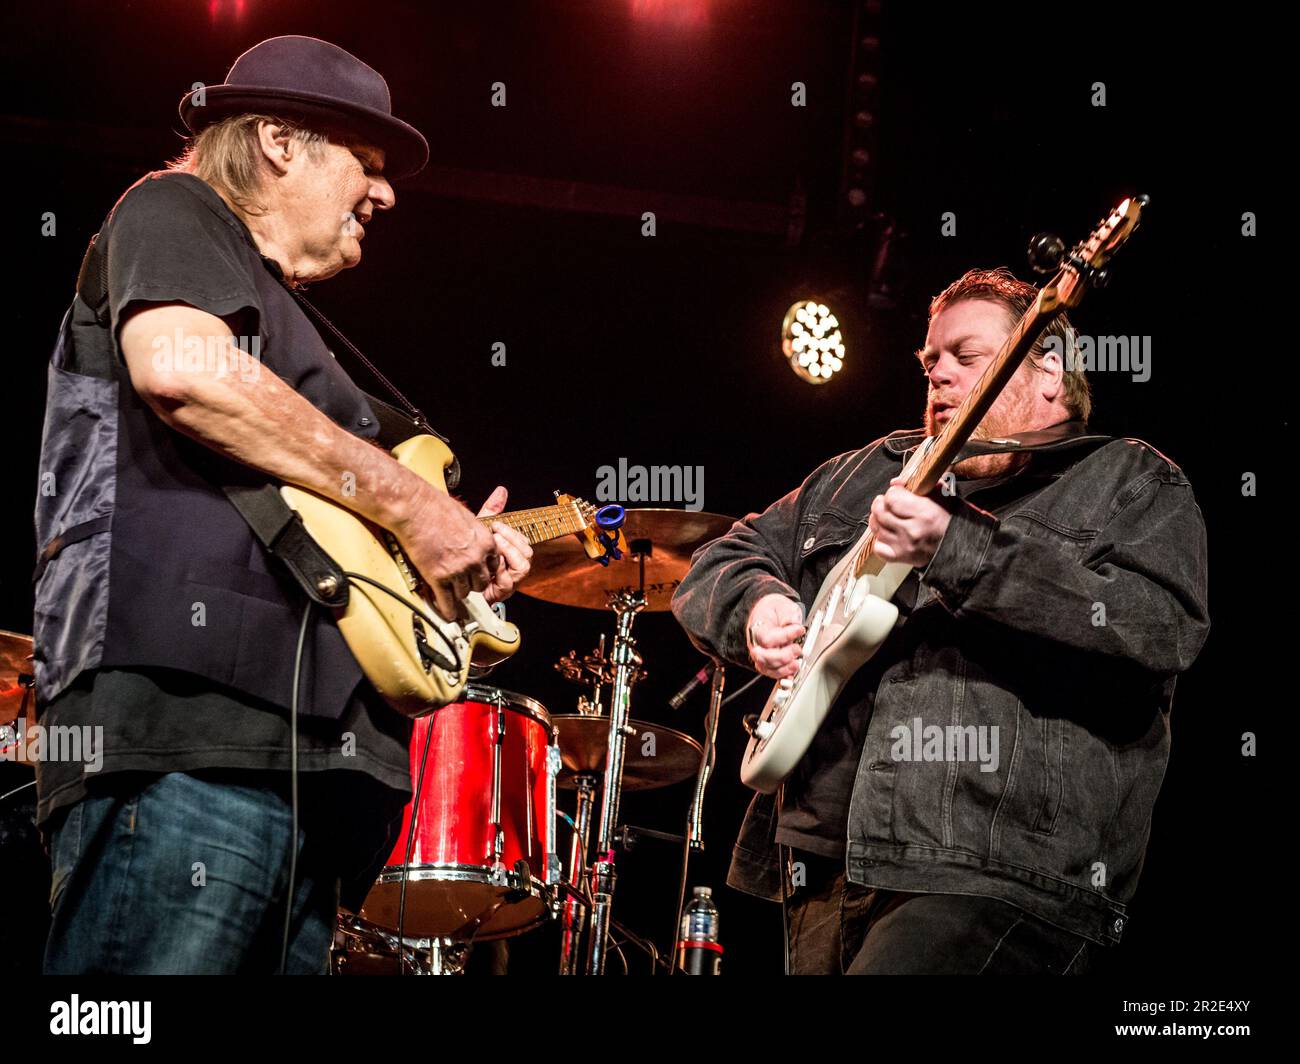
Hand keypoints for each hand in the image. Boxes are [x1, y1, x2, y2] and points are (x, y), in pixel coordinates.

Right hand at [392, 488, 498, 620]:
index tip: (477, 573)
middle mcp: (475, 558)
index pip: (493, 567)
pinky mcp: (438, 577)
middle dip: (472, 583)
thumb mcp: (468, 517)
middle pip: (481, 583)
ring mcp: (458, 570)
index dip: (483, 570)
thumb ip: (475, 534)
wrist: (415, 509)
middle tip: (463, 582)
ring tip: (451, 591)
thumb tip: (476, 541)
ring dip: (457, 592)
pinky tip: (448, 613)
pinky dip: (448, 610)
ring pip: (464, 593)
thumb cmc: (437, 507)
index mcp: (486, 542)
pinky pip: (447, 601)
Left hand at [475, 486, 532, 604]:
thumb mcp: (478, 530)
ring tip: (492, 548)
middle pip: (527, 554)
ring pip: (522, 568)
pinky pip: (508, 582)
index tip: (496, 525)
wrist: (450, 576)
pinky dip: (499, 571)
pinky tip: (487, 565)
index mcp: (511, 552)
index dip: (512, 533)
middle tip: (494, 536)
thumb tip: (501, 490)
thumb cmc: (465, 554)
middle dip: (511, 542)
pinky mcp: (500, 593)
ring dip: (508, 555)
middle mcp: (513, 567)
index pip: (524, 541)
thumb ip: (491, 511)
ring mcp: (509, 581)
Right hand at [746, 593, 805, 679]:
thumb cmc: (774, 611)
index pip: (767, 638)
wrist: (768, 613)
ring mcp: (760, 654)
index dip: (785, 636)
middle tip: (797, 649)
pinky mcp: (766, 663)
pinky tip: (791, 674)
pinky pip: (771, 673)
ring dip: (784, 668)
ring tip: (796, 663)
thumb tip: (794, 622)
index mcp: (757, 628)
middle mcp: (756, 644)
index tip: (799, 630)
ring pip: (767, 668)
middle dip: (783, 656)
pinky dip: (782, 676)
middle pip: (763, 657)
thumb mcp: (783, 606)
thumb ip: (788, 614)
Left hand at [868, 475, 951, 566]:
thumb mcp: (942, 495)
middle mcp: (912, 531)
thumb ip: (919, 483)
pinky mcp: (901, 558)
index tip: (898, 493)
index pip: (891, 498)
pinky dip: (880, 539)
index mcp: (925, 513)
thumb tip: (894, 482)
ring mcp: (905, 546)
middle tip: (887, 503)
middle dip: (882, 504)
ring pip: (877, 528)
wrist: (961, 547)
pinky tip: (888, 534)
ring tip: (888, 516)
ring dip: (879, 520)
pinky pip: (878, 547)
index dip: (893, 493)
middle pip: (880, 512)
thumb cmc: (951, 519)